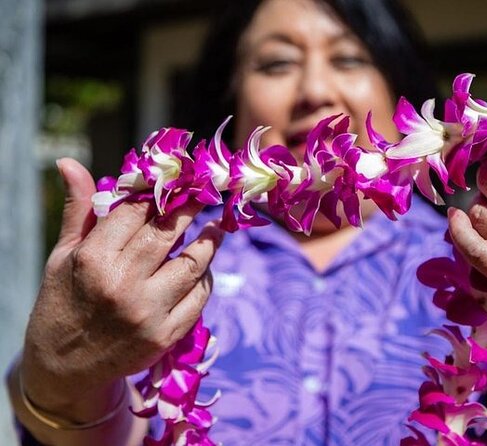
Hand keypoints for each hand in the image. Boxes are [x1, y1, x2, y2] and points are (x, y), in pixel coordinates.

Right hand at [20, 158, 222, 422]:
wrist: (63, 370)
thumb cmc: (62, 303)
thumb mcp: (62, 257)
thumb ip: (79, 211)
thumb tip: (69, 163)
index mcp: (93, 260)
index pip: (137, 211)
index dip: (158, 192)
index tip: (175, 180)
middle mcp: (122, 285)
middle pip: (169, 232)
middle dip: (191, 207)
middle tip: (205, 192)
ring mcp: (148, 312)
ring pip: (193, 263)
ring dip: (209, 241)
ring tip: (217, 226)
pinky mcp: (166, 335)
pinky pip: (200, 297)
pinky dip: (205, 277)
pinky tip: (203, 266)